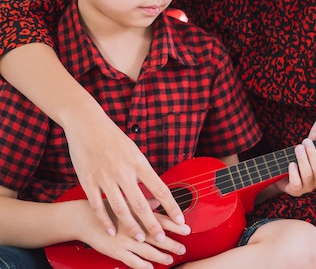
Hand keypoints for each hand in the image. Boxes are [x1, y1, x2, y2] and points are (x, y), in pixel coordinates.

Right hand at [64, 113, 185, 241]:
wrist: (88, 125)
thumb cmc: (114, 138)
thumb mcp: (134, 152)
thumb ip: (143, 172)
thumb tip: (155, 190)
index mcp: (139, 163)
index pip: (160, 189)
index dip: (172, 207)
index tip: (180, 220)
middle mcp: (124, 171)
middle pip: (142, 204)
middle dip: (153, 224)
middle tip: (162, 238)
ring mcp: (105, 178)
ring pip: (121, 208)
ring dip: (132, 226)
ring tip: (140, 238)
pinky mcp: (88, 182)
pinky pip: (98, 206)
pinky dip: (106, 221)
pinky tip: (112, 231)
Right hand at [74, 199, 188, 268]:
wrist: (85, 218)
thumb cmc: (107, 208)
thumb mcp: (127, 202)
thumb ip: (143, 203)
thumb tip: (158, 202)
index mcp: (137, 214)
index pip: (161, 220)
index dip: (175, 225)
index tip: (186, 229)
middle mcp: (133, 228)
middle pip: (157, 237)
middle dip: (172, 243)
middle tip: (183, 248)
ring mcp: (125, 241)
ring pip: (147, 251)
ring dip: (160, 256)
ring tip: (170, 259)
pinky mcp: (115, 252)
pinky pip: (132, 261)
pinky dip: (142, 266)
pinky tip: (150, 268)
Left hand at [275, 115, 315, 196]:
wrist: (281, 172)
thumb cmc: (299, 157)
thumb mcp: (310, 144)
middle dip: (312, 154)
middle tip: (306, 141)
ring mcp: (308, 186)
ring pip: (308, 175)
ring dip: (302, 160)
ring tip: (297, 148)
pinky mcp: (296, 191)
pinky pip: (297, 184)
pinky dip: (294, 173)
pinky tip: (291, 164)